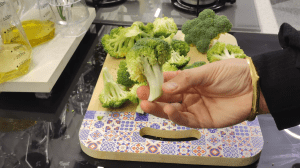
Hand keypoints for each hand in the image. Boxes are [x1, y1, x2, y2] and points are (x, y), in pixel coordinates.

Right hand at [137, 58, 253, 128]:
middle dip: (152, 96)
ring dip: (159, 108)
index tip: (142, 81)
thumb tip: (165, 86)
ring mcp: (195, 108)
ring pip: (173, 110)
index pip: (169, 82)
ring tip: (146, 103)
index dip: (155, 82)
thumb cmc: (231, 74)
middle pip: (167, 97)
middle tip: (139, 94)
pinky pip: (186, 120)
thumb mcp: (207, 72)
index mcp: (190, 81)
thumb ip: (186, 79)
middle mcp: (190, 95)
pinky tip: (168, 110)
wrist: (254, 87)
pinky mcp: (203, 121)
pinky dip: (176, 117)